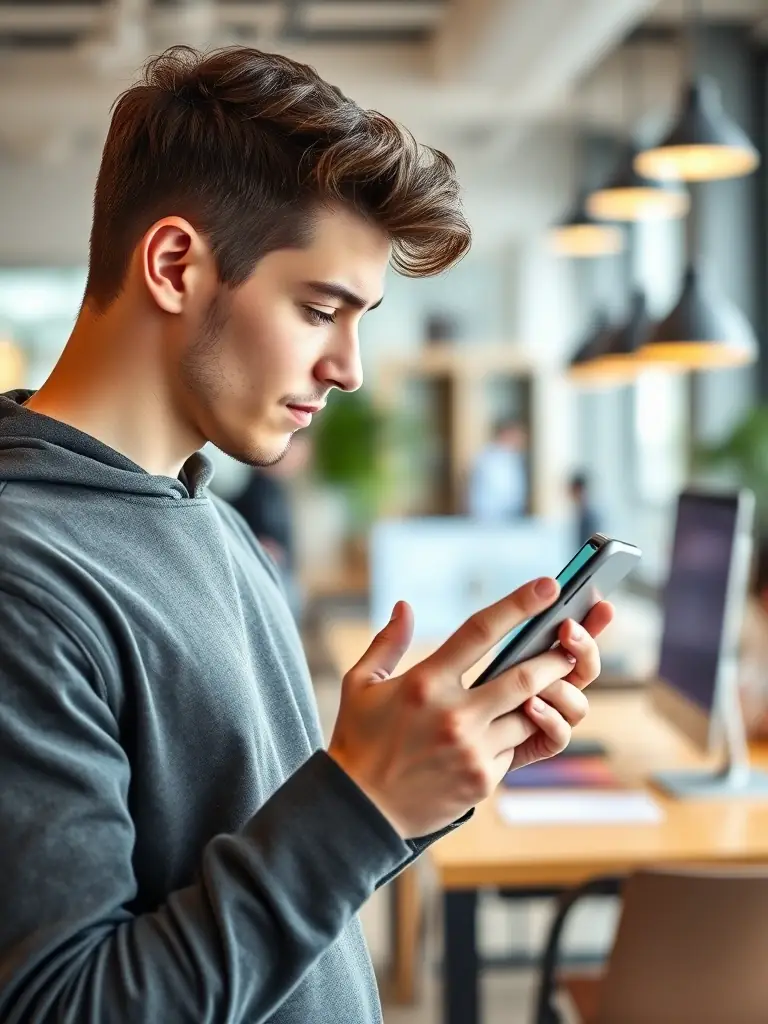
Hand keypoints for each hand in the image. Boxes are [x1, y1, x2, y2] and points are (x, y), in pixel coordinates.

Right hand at [328, 578, 605, 838]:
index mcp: (425, 682)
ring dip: (551, 695)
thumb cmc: (359, 741)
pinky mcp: (483, 779)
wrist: (359, 810)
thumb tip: (404, 606)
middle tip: (573, 641)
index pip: (480, 632)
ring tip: (561, 678)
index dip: (518, 605)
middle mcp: (454, 714)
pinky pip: (518, 747)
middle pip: (525, 677)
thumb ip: (387, 643)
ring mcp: (473, 749)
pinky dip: (524, 730)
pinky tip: (526, 718)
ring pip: (532, 714)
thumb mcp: (361, 685)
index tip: (548, 585)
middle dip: (556, 657)